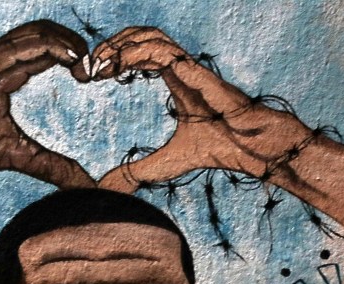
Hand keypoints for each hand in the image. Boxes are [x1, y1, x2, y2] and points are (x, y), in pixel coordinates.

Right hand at [0, 20, 96, 248]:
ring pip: (35, 34)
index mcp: (5, 75)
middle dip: (70, 43)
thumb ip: (53, 166)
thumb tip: (84, 186)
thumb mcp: (20, 155)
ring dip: (65, 41)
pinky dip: (51, 47)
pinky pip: (22, 46)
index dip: (67, 55)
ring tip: (86, 56)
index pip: (41, 52)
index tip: (87, 73)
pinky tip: (71, 56)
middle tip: (92, 62)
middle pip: (41, 35)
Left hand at [89, 27, 312, 191]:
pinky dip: (139, 52)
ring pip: (152, 36)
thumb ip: (137, 172)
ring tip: (102, 61)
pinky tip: (121, 65)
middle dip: (113, 44)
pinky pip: (165, 51)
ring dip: (122, 44)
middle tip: (91, 64)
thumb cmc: (219, 148)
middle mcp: (181, 68)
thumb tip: (107, 187)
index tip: (94, 75)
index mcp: (175, 80)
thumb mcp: (167, 163)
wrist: (252, 148)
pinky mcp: (196, 72)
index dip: (115, 57)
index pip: (139, 53)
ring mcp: (190, 67)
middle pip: (142, 37)